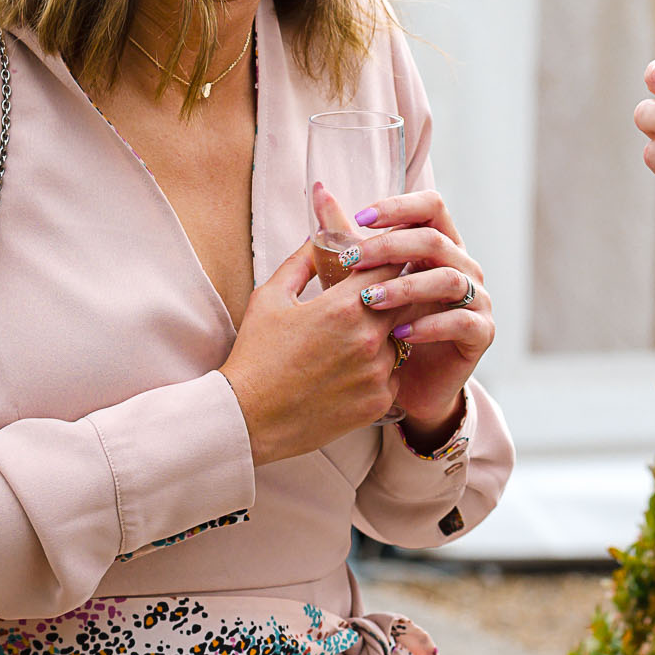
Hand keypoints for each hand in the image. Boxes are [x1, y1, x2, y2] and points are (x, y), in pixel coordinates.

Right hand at [219, 237, 400, 463]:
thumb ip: (302, 261)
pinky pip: (394, 374)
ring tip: (355, 338)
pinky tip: (351, 370)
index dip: (389, 258)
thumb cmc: (256, 356)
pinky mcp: (379, 401)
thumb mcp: (270, 298)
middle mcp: (368, 337)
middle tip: (379, 293)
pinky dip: (380, 368)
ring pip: (401, 338)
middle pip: (406, 299)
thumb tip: (320, 235)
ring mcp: (377, 372)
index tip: (385, 258)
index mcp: (343, 306)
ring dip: (387, 333)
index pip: (390, 266)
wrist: (248, 419)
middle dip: (394, 293)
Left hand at [348, 190, 493, 437]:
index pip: (431, 207)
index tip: (360, 218)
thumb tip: (318, 191)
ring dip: (405, 286)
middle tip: (351, 261)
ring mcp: (477, 298)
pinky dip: (429, 326)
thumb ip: (343, 237)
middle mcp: (463, 265)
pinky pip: (461, 322)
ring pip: (448, 279)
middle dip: (390, 247)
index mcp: (439, 244)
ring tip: (369, 300)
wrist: (407, 385)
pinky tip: (399, 334)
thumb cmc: (383, 325)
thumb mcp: (359, 278)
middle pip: (435, 240)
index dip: (399, 207)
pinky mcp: (481, 333)